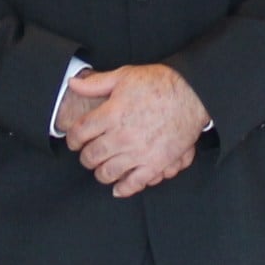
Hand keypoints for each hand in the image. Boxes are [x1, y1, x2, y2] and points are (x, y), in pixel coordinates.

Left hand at [68, 63, 208, 198]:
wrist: (192, 94)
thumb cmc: (159, 83)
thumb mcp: (125, 76)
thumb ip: (96, 83)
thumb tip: (72, 84)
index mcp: (111, 114)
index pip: (79, 133)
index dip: (72, 138)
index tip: (74, 140)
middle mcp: (122, 136)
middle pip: (91, 156)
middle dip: (85, 157)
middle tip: (88, 155)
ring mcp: (139, 152)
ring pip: (107, 173)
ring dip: (100, 173)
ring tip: (102, 168)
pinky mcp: (156, 164)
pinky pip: (134, 184)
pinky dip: (123, 189)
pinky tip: (118, 188)